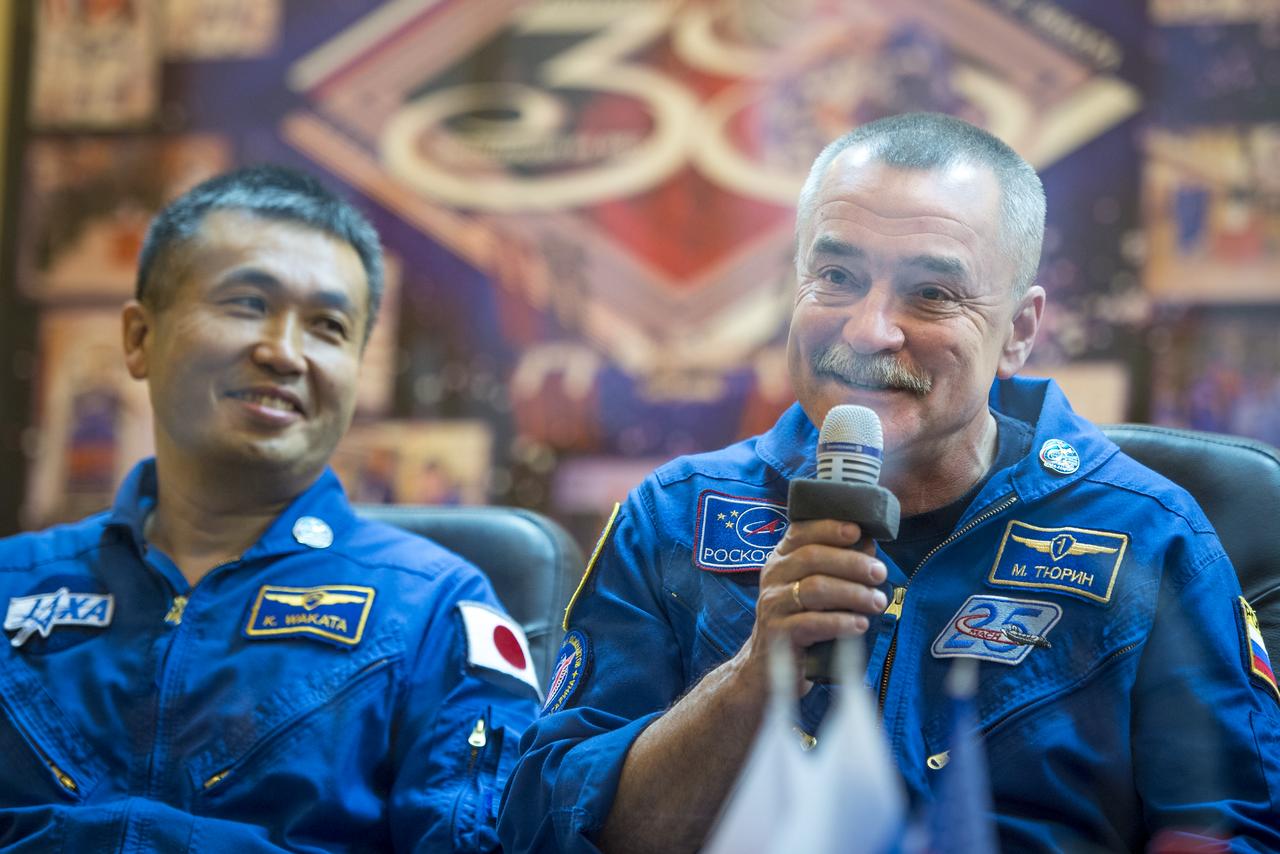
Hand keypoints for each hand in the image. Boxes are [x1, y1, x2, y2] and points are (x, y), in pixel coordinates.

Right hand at [731, 519, 887, 696]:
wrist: (765, 665)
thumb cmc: (800, 619)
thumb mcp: (813, 588)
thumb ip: (837, 566)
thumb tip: (868, 545)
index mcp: (782, 558)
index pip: (801, 531)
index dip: (829, 528)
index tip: (857, 531)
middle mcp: (773, 576)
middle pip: (812, 558)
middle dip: (851, 563)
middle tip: (880, 573)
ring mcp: (773, 604)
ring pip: (815, 589)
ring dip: (852, 593)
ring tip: (877, 602)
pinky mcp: (777, 634)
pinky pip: (812, 623)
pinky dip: (840, 622)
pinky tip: (860, 624)